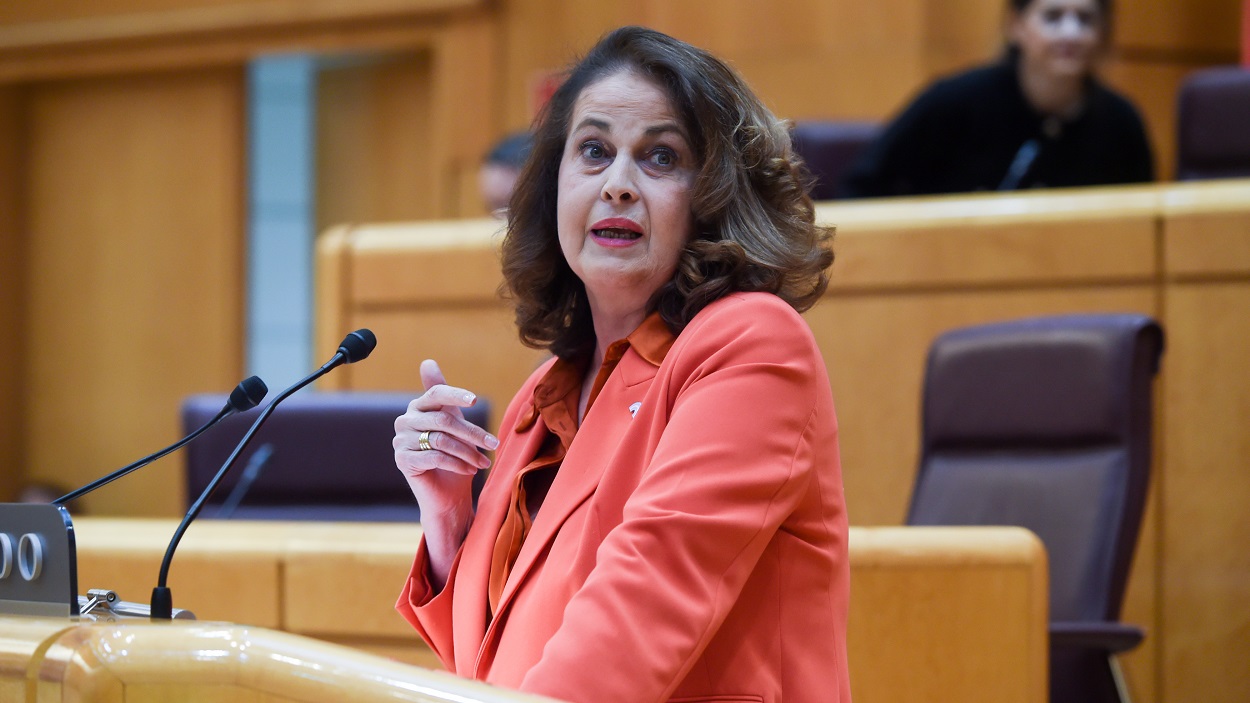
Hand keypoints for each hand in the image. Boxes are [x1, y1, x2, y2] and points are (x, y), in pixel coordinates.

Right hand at [395, 360, 498, 588]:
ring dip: (468, 452)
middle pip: (444, 420)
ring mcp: (400, 441)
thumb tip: (426, 361)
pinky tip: (470, 470)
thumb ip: (445, 397)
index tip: (475, 401)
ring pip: (441, 440)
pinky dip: (457, 464)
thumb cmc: (454, 456)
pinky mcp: (402, 461)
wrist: (447, 495)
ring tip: (483, 462)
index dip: (455, 395)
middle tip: (494, 445)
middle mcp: (405, 420)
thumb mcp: (454, 424)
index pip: (436, 394)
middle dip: (473, 433)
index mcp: (418, 407)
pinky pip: (435, 457)